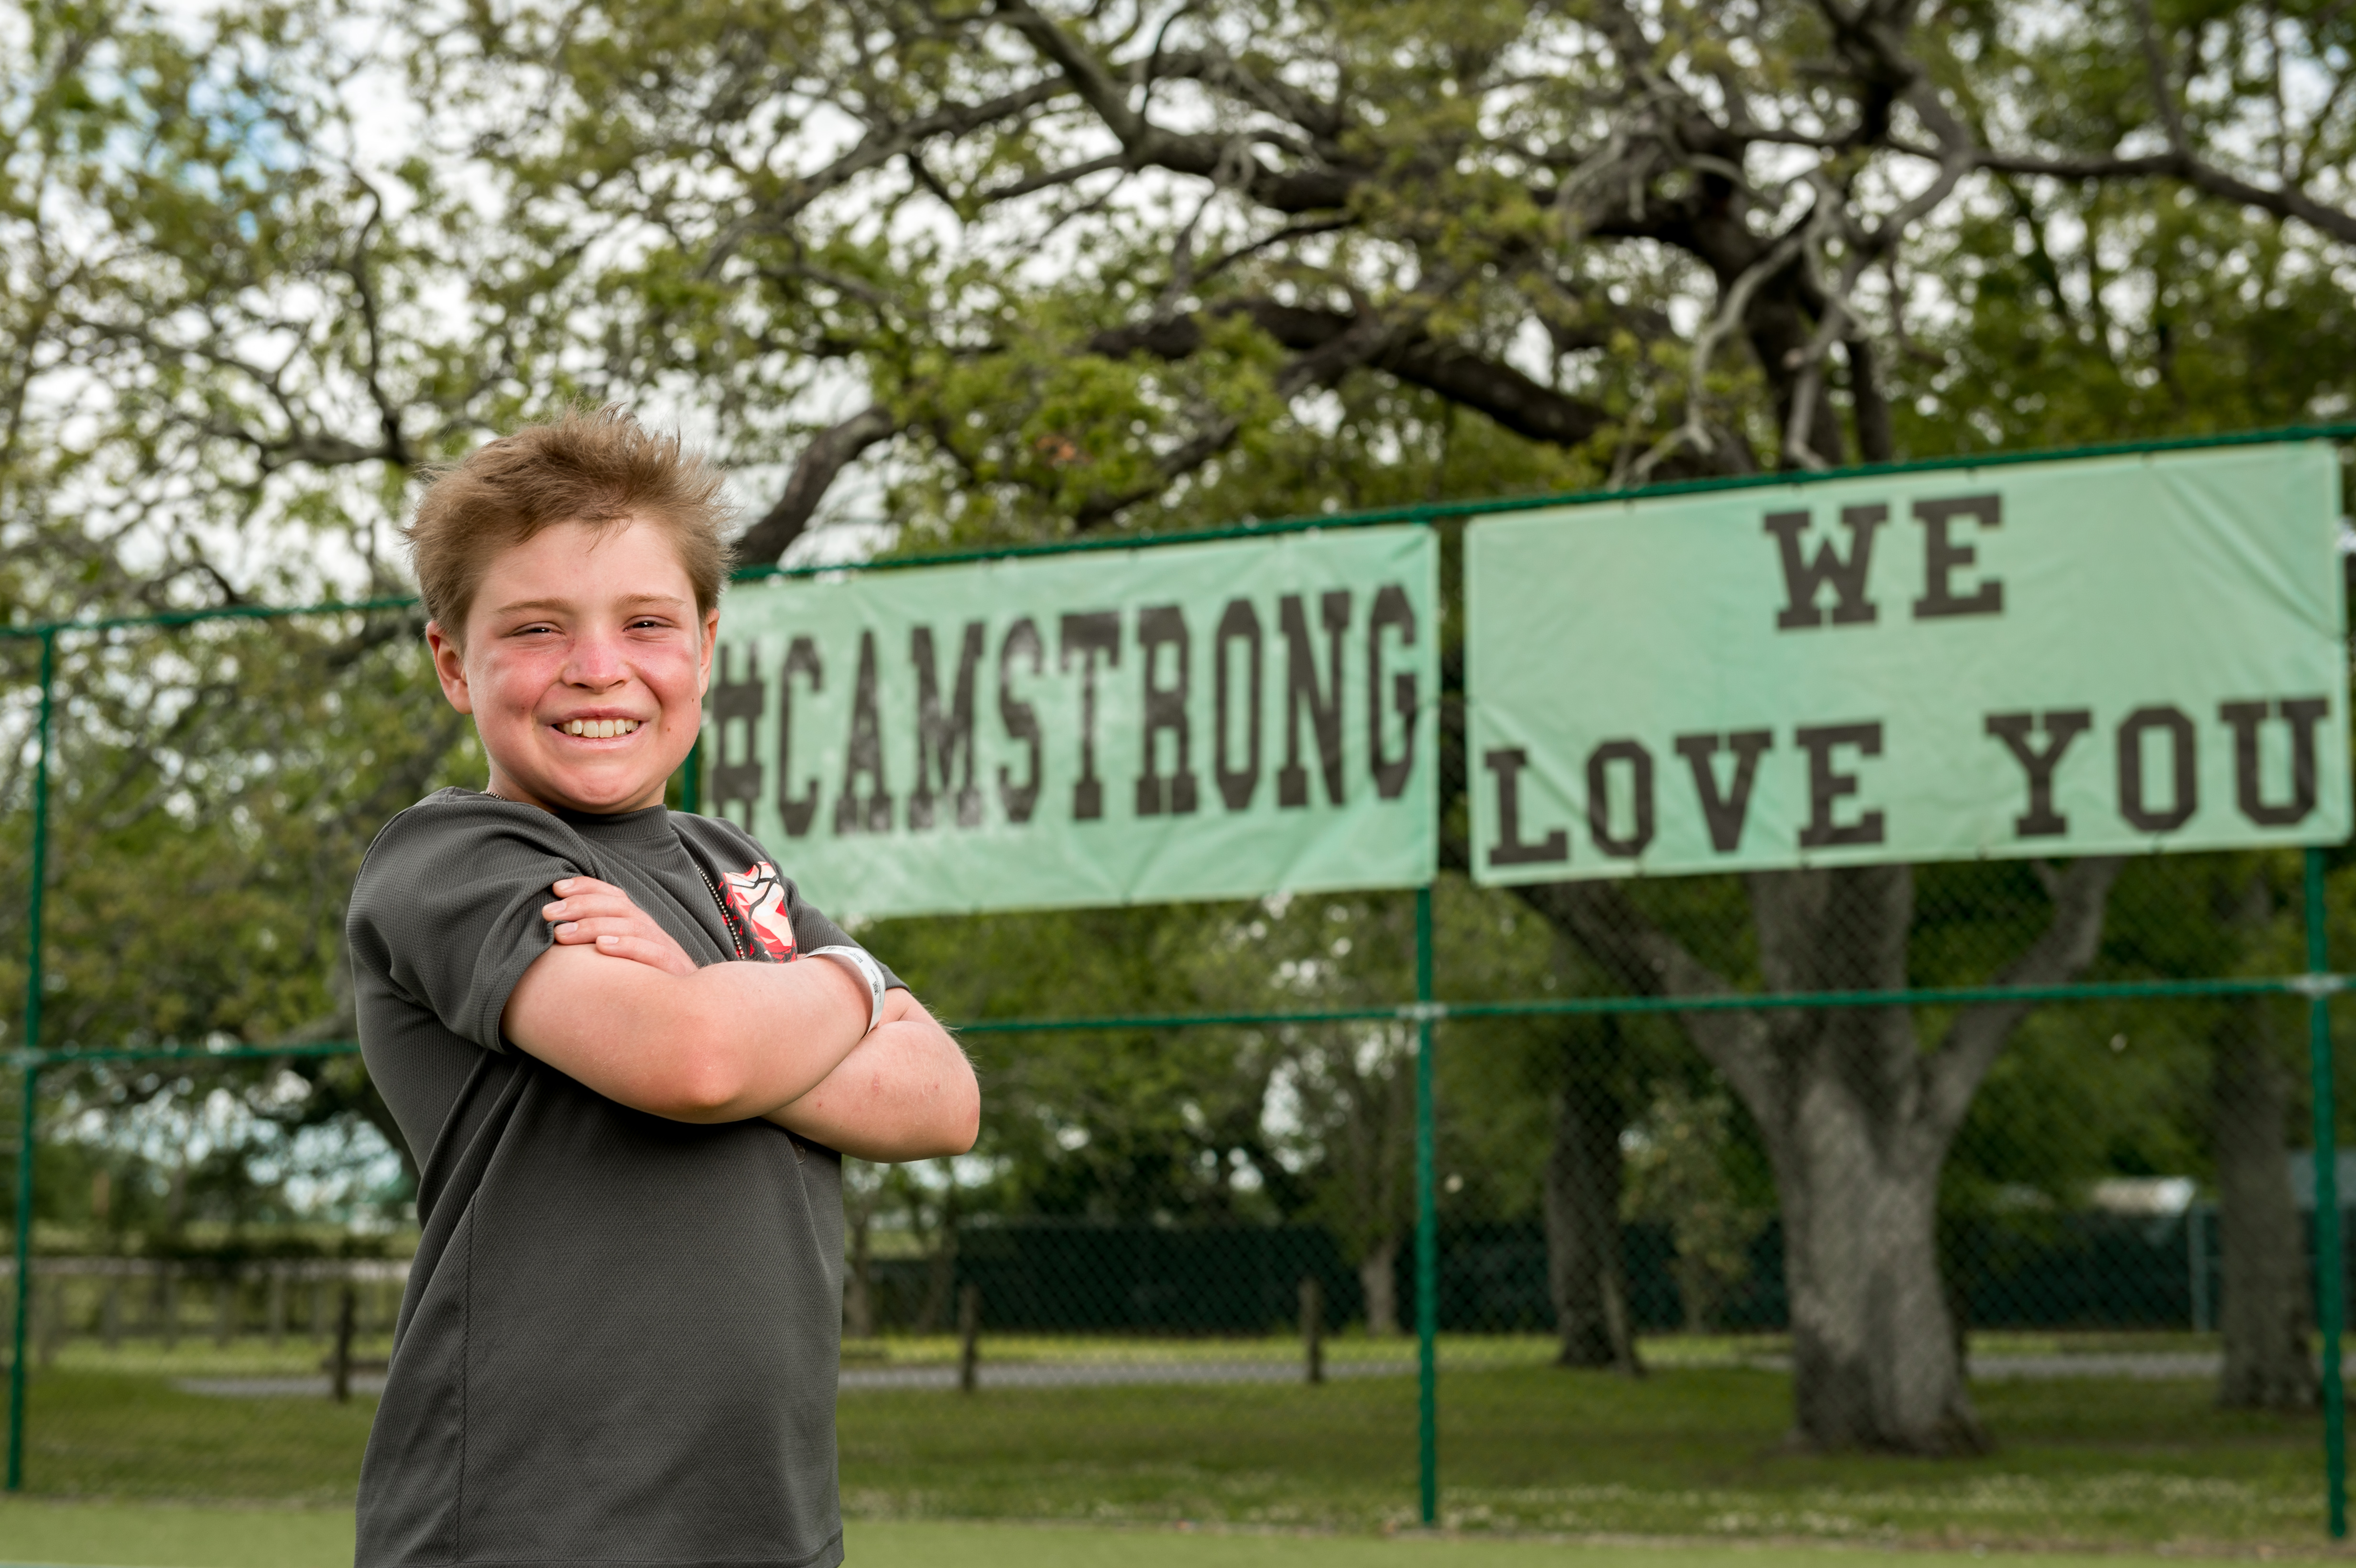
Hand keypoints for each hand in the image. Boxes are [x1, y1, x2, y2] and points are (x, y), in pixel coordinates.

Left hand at [542, 877, 698, 976]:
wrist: (692, 1009)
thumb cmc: (647, 986)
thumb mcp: (623, 960)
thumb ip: (600, 943)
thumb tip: (558, 934)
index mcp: (639, 925)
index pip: (614, 895)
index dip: (587, 887)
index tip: (556, 887)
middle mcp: (651, 931)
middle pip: (618, 907)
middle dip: (580, 905)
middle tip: (548, 913)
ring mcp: (664, 948)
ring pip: (631, 926)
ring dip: (594, 926)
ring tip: (563, 933)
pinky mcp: (673, 970)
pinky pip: (652, 953)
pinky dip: (627, 946)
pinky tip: (602, 948)